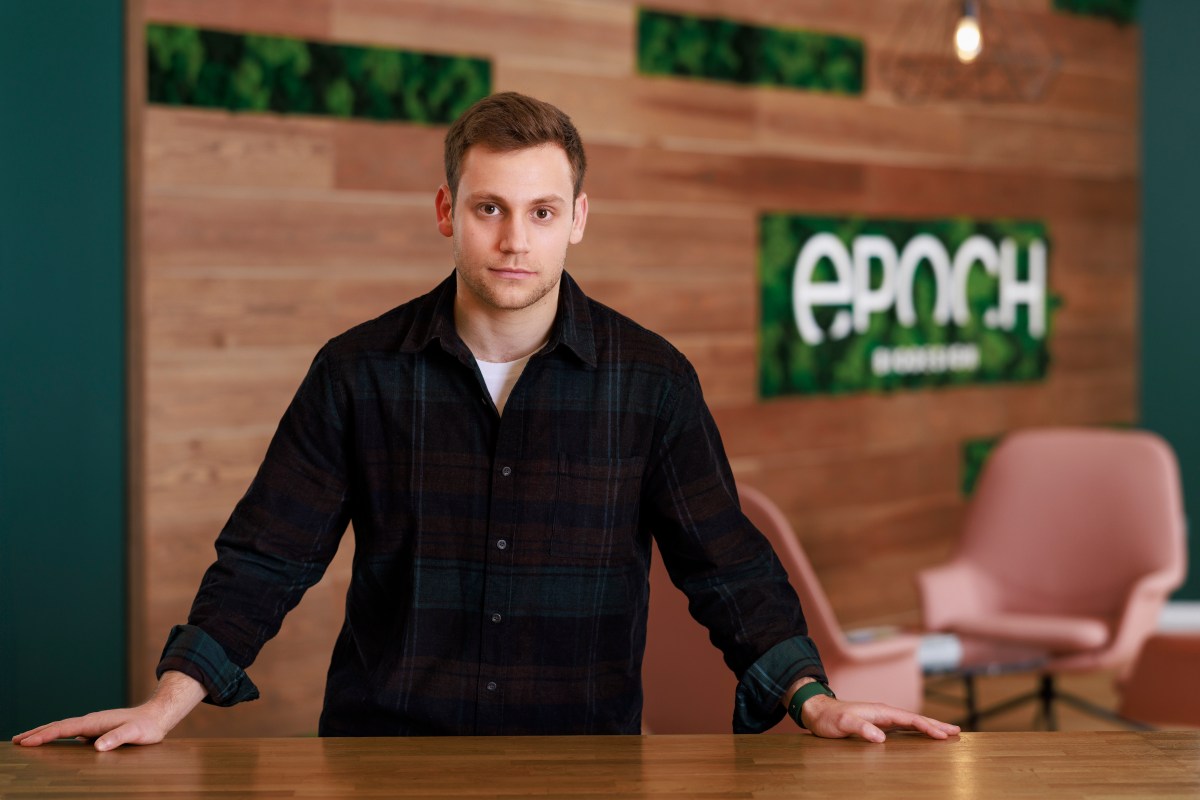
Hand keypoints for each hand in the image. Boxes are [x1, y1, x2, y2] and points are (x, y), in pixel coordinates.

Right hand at [11, 671, 205, 750]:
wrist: (157, 716)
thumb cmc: (147, 726)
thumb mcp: (134, 733)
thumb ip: (117, 738)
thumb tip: (97, 746)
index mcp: (95, 722)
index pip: (64, 729)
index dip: (44, 735)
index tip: (26, 742)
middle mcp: (91, 722)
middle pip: (58, 727)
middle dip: (36, 733)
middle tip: (15, 741)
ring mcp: (92, 726)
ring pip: (63, 729)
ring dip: (44, 734)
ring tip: (26, 740)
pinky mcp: (96, 730)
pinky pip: (71, 733)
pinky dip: (56, 737)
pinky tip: (52, 742)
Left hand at [799, 693, 960, 742]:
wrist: (817, 711)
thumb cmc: (829, 718)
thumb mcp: (842, 724)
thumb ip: (860, 728)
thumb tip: (881, 737)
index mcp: (880, 711)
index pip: (910, 719)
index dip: (927, 726)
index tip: (943, 735)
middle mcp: (884, 713)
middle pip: (915, 719)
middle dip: (936, 725)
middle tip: (956, 731)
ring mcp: (882, 718)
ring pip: (911, 722)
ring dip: (929, 727)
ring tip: (946, 733)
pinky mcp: (878, 724)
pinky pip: (903, 727)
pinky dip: (916, 730)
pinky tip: (921, 734)